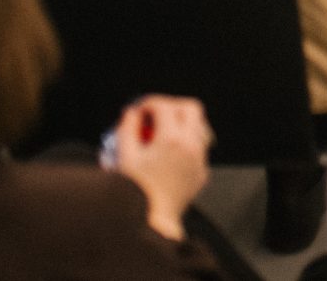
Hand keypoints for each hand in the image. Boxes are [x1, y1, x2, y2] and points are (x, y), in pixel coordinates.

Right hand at [111, 96, 211, 241]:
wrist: (153, 223)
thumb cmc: (136, 193)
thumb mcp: (124, 157)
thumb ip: (127, 129)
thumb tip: (132, 114)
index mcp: (171, 139)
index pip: (165, 106)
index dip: (149, 103)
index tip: (140, 110)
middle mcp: (190, 146)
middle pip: (191, 108)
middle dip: (172, 106)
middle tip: (155, 114)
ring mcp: (199, 160)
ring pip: (200, 127)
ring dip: (182, 124)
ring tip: (163, 133)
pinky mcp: (201, 174)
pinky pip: (199, 149)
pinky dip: (186, 144)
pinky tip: (169, 154)